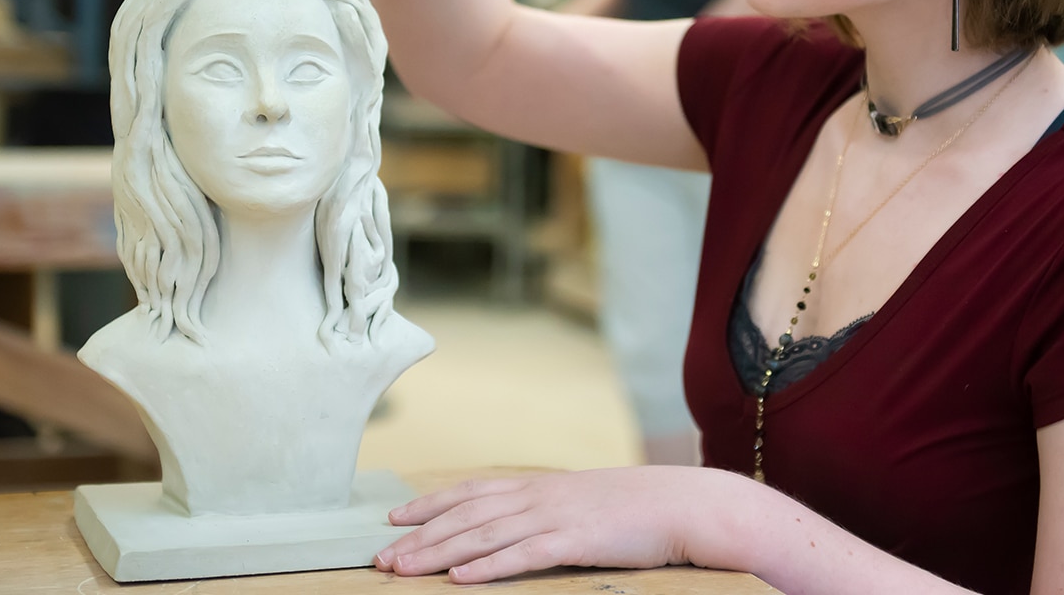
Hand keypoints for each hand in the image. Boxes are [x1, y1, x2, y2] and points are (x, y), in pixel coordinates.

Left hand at [374, 467, 724, 582]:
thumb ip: (546, 509)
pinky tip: (460, 578)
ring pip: (483, 535)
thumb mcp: (582, 501)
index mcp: (538, 486)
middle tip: (381, 557)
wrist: (682, 504)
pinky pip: (523, 555)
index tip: (394, 519)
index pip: (471, 492)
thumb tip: (517, 522)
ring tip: (403, 569)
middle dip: (419, 537)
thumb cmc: (635, 508)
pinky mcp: (574, 541)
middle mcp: (537, 496)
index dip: (429, 505)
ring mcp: (554, 516)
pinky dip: (488, 567)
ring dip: (438, 553)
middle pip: (465, 515)